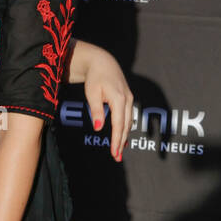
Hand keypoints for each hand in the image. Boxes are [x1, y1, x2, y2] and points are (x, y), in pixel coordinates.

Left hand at [70, 41, 133, 161]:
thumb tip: (98, 127)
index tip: (114, 152)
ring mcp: (129, 99)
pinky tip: (121, 137)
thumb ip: (95, 111)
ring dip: (124, 137)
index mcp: (118, 98)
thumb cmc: (95, 77)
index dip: (116, 139)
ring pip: (128, 122)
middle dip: (121, 142)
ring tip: (119, 151)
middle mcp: (127, 99)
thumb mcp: (91, 93)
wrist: (102, 63)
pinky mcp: (127, 99)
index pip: (118, 123)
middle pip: (125, 125)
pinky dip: (124, 128)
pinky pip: (127, 117)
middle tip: (117, 157)